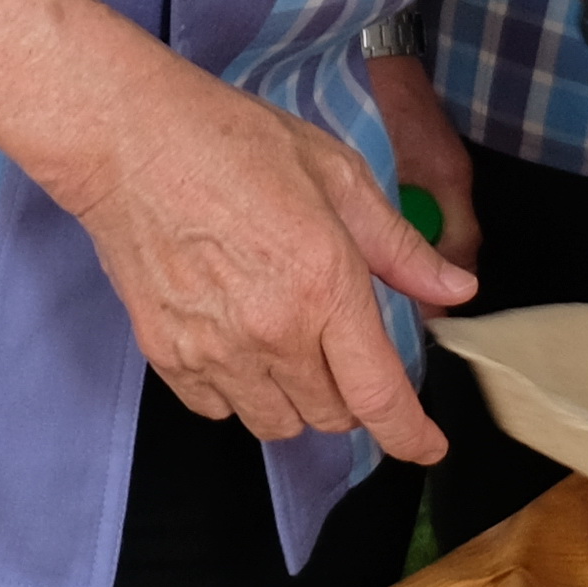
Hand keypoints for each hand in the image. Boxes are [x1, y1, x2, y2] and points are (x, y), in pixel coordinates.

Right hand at [52, 47, 473, 460]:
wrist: (130, 141)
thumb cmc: (233, 142)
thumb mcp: (338, 176)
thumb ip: (400, 248)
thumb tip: (457, 291)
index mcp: (324, 285)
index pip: (378, 395)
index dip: (411, 434)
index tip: (428, 446)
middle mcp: (272, 333)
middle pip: (332, 416)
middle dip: (351, 393)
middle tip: (339, 339)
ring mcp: (214, 351)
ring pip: (277, 424)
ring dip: (296, 398)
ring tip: (287, 339)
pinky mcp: (168, 356)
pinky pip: (219, 410)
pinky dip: (239, 391)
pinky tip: (238, 339)